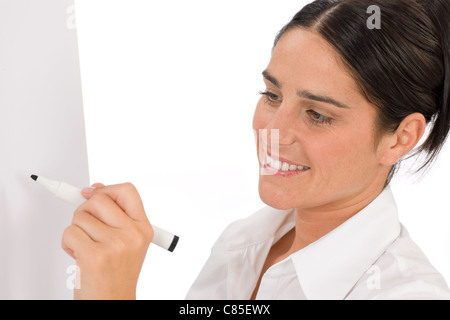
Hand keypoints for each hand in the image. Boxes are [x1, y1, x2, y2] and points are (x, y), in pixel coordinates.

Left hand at [61, 182, 153, 299]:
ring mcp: (115, 244)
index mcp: (143, 228)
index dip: (107, 189)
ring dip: (77, 231)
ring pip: (80, 216)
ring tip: (87, 247)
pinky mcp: (94, 255)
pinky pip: (70, 232)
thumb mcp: (127, 242)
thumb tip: (95, 190)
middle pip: (99, 199)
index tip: (94, 194)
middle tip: (89, 228)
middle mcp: (132, 234)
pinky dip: (68, 244)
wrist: (113, 301)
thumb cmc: (116, 275)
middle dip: (85, 210)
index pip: (127, 190)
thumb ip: (114, 214)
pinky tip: (79, 256)